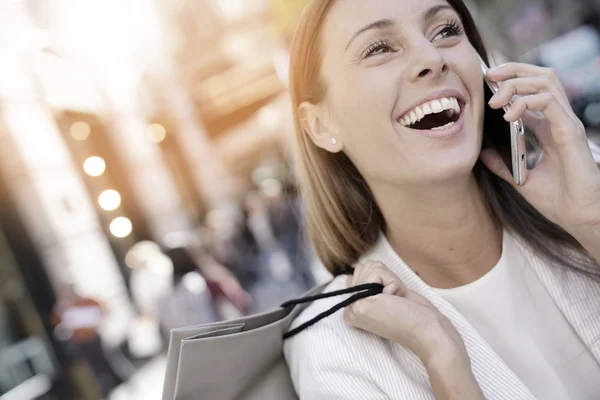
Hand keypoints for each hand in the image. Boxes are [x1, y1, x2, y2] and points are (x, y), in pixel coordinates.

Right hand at [343, 261, 466, 362]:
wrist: (426, 331)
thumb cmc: (411, 315)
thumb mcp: (383, 299)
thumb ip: (364, 288)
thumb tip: (348, 277)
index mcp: (353, 311)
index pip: (358, 275)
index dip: (380, 281)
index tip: (390, 302)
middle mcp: (350, 310)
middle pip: (362, 269)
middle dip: (384, 278)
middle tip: (393, 301)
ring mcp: (354, 307)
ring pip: (369, 267)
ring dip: (389, 280)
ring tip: (394, 300)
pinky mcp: (362, 301)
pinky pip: (378, 272)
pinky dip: (393, 282)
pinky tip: (395, 300)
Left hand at [481, 63, 599, 233]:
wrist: (578, 217)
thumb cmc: (557, 200)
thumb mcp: (520, 179)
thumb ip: (502, 164)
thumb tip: (481, 152)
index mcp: (549, 128)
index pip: (533, 91)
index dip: (511, 81)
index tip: (487, 84)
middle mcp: (559, 121)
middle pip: (542, 76)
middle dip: (514, 70)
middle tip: (490, 76)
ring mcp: (566, 123)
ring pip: (546, 81)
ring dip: (517, 83)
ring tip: (496, 99)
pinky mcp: (570, 131)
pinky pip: (549, 101)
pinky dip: (526, 101)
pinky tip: (509, 116)